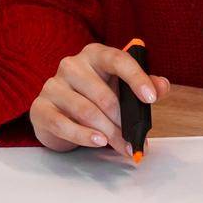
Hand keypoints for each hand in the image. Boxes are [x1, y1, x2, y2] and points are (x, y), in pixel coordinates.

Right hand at [29, 43, 171, 154]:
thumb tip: (162, 86)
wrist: (58, 113)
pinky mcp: (40, 107)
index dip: (136, 78)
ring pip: (86, 112)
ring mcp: (53, 85)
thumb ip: (144, 85)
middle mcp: (71, 65)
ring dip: (108, 134)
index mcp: (95, 55)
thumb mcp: (121, 89)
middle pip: (103, 95)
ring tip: (122, 146)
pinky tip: (98, 142)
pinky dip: (83, 136)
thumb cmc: (94, 97)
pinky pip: (63, 124)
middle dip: (123, 122)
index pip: (117, 59)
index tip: (151, 98)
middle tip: (136, 140)